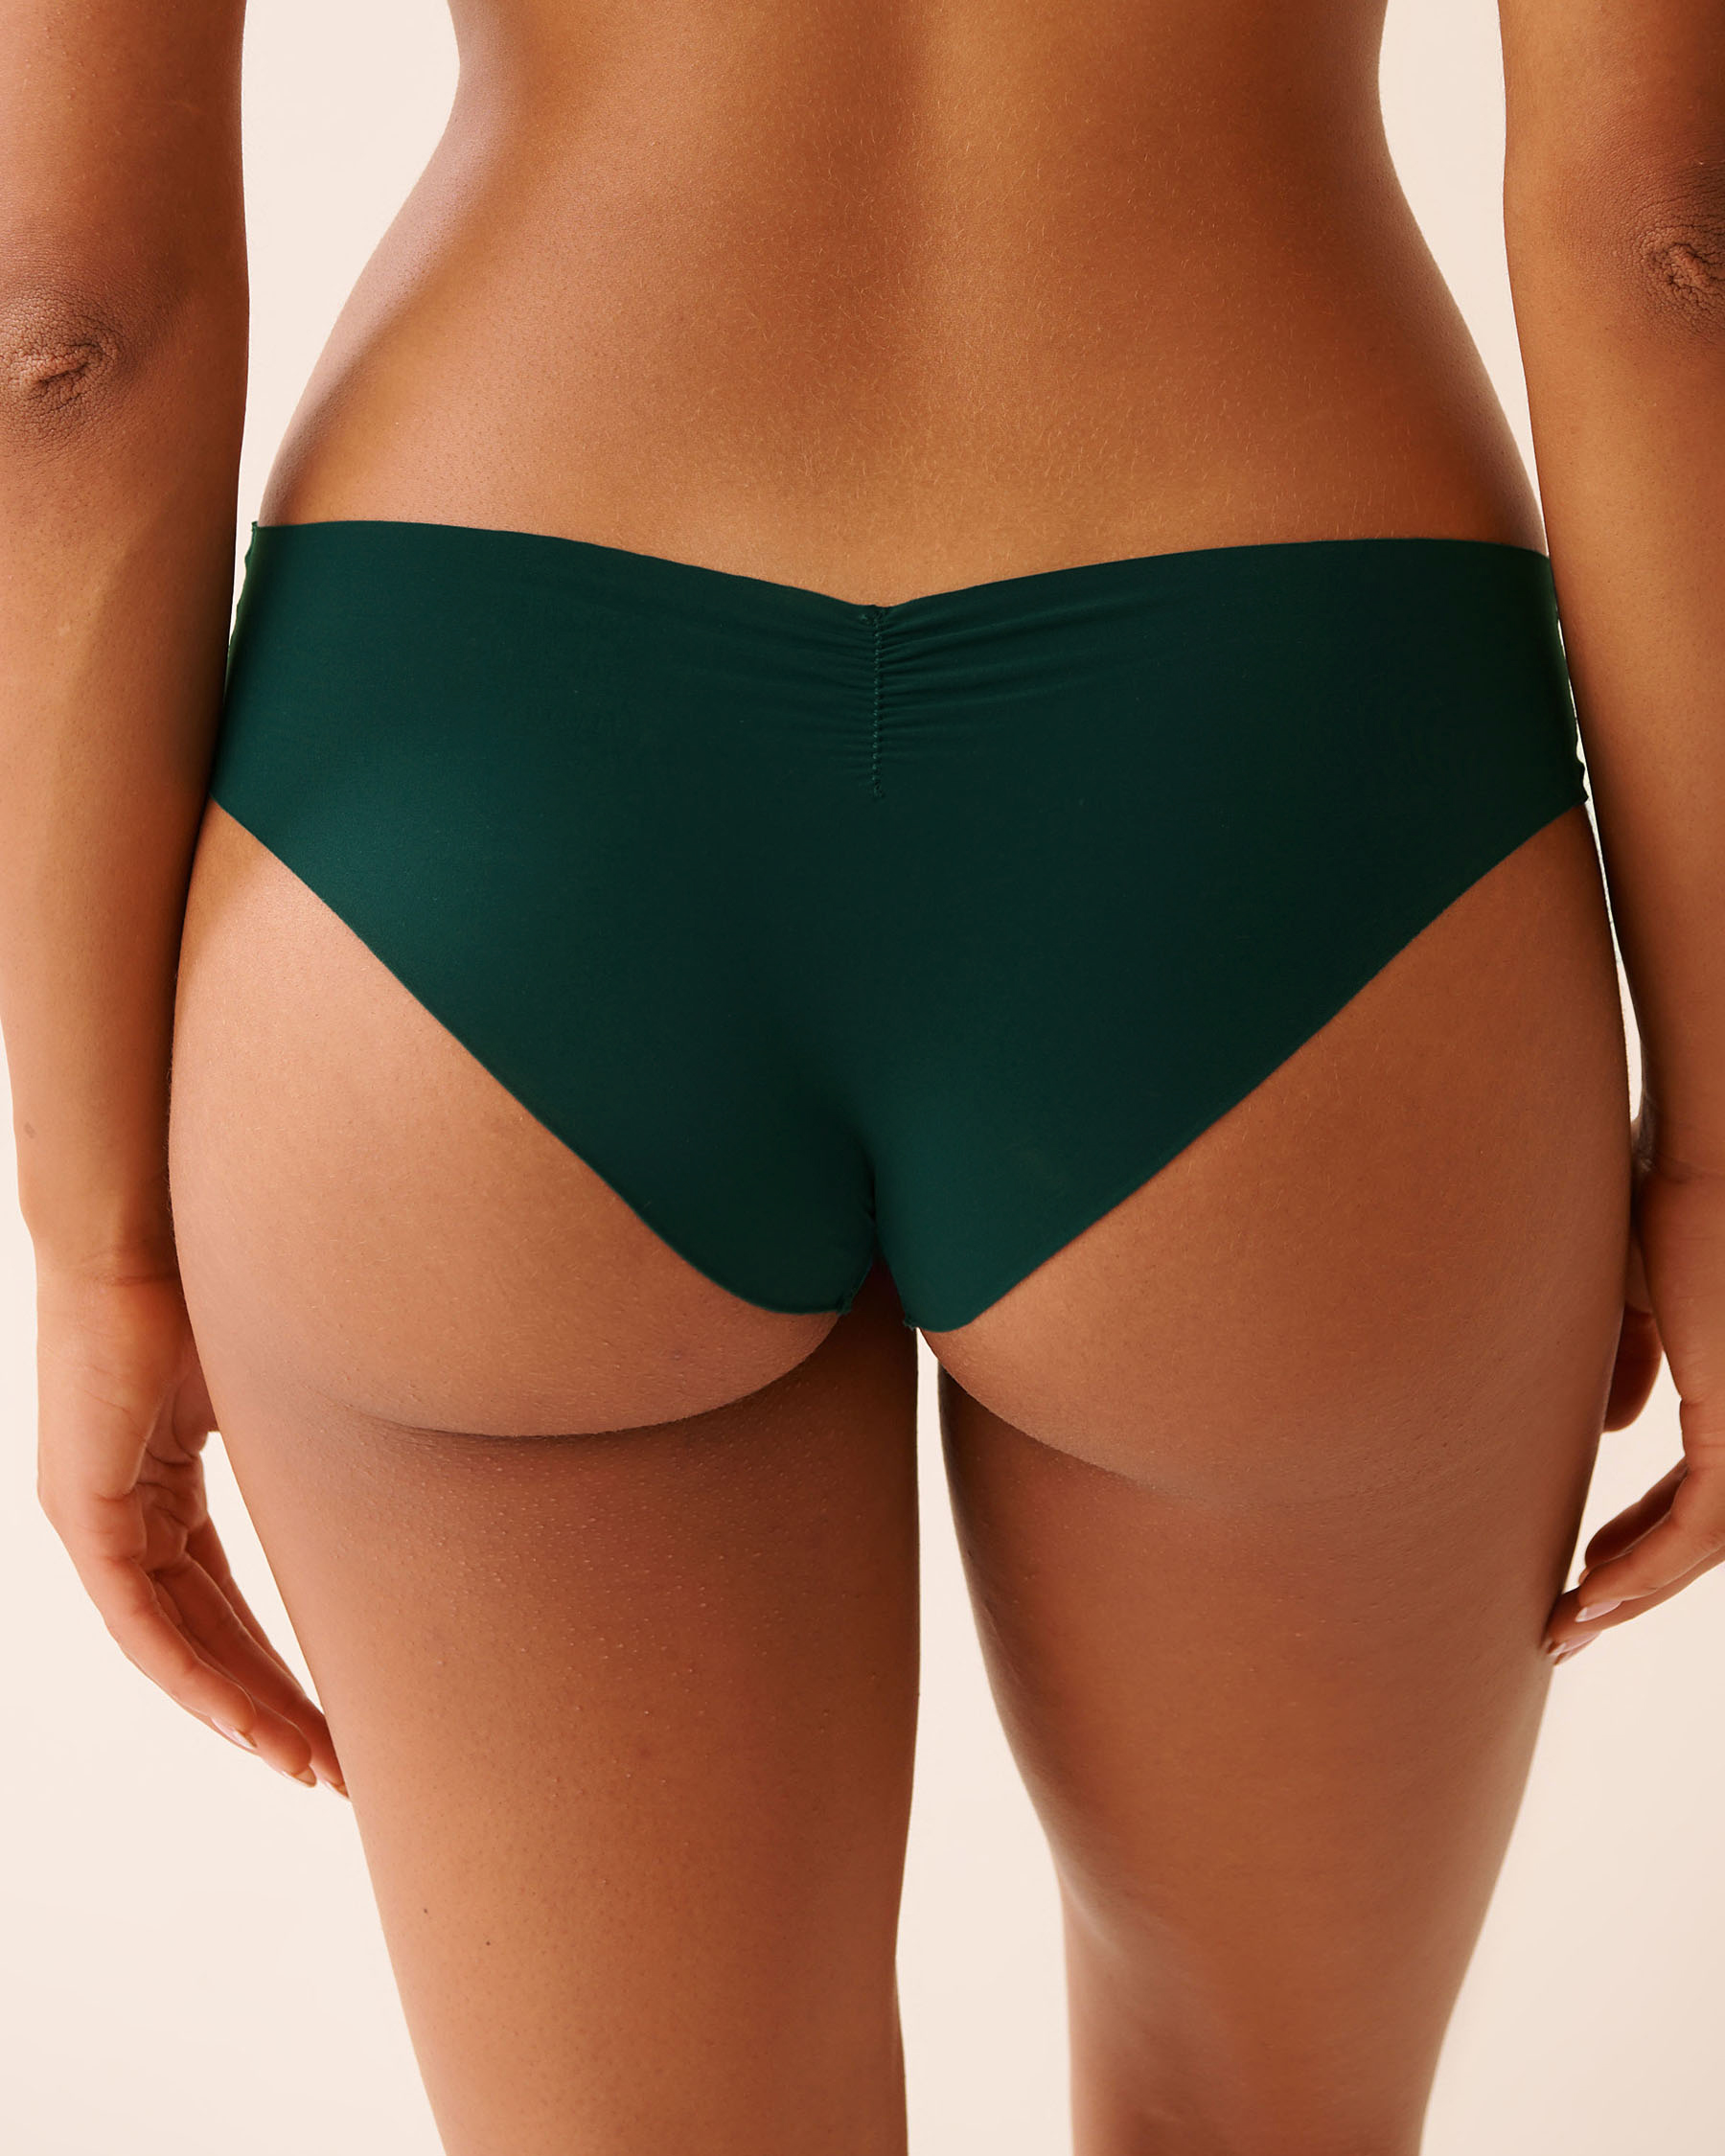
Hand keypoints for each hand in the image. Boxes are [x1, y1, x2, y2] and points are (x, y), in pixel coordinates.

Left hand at [34, 1262, 344, 1792]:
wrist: (148, 1220)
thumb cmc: (216, 1273)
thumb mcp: (279, 1384)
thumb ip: (318, 1440)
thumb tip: (420, 1446)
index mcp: (163, 1480)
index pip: (223, 1598)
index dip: (282, 1661)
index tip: (342, 1711)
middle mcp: (123, 1511)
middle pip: (204, 1638)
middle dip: (275, 1707)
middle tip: (341, 1767)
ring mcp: (98, 1516)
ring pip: (174, 1648)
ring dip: (244, 1712)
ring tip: (313, 1765)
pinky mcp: (88, 1511)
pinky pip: (142, 1626)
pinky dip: (199, 1679)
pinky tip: (250, 1724)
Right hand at [1545, 1115, 1724, 1657]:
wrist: (1699, 1163)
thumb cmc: (1664, 1207)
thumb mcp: (1635, 1302)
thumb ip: (1628, 1366)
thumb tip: (1616, 1427)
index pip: (1697, 1490)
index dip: (1641, 1535)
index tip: (1584, 1565)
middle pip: (1705, 1532)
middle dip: (1635, 1581)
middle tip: (1570, 1621)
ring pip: (1707, 1544)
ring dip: (1633, 1591)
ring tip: (1567, 1622)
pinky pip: (1702, 1527)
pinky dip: (1648, 1566)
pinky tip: (1594, 1591)